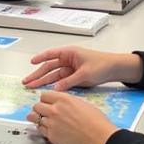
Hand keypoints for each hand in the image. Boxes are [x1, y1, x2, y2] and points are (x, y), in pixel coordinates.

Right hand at [22, 46, 141, 89]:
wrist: (116, 70)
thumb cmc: (102, 65)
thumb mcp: (84, 74)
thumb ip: (69, 82)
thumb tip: (56, 89)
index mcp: (69, 53)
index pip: (51, 54)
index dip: (40, 58)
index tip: (31, 63)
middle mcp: (68, 60)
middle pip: (49, 67)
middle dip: (38, 74)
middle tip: (26, 82)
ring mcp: (70, 69)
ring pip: (54, 75)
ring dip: (43, 81)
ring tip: (31, 87)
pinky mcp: (74, 77)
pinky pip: (61, 81)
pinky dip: (54, 85)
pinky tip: (46, 90)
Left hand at [25, 91, 118, 143]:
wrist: (99, 138)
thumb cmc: (96, 123)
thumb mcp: (82, 103)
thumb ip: (67, 102)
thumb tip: (60, 103)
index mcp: (63, 99)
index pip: (44, 95)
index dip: (46, 99)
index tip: (47, 102)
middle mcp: (55, 110)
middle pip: (36, 106)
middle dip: (40, 109)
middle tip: (44, 112)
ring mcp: (52, 123)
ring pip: (35, 118)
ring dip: (39, 118)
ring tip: (44, 120)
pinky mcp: (51, 136)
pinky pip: (40, 130)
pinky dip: (43, 129)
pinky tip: (49, 129)